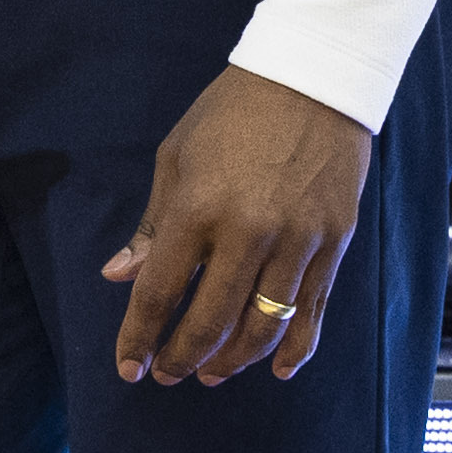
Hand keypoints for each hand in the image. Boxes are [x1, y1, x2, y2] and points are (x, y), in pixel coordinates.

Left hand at [100, 66, 371, 385]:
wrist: (313, 77)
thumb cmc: (232, 113)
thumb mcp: (177, 157)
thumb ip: (153, 225)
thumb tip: (117, 276)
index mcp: (198, 206)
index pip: (160, 291)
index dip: (139, 336)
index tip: (128, 366)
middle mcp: (248, 231)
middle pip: (210, 321)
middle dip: (182, 357)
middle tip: (166, 374)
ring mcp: (297, 240)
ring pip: (263, 327)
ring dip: (233, 361)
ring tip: (210, 373)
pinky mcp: (334, 243)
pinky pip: (313, 312)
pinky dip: (295, 349)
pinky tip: (277, 370)